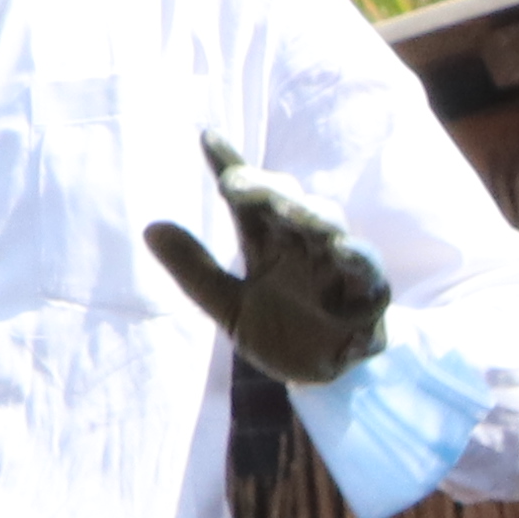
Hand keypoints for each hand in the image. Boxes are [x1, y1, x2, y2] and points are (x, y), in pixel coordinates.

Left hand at [142, 131, 394, 382]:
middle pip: (289, 204)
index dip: (230, 164)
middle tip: (235, 183)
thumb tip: (150, 228)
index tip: (207, 137)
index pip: (249, 198)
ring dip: (311, 215)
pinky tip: (341, 250)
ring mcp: (337, 268)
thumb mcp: (228, 306)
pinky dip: (358, 261)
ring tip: (288, 209)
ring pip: (330, 228)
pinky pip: (368, 275)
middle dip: (267, 189)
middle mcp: (304, 245)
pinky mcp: (367, 298)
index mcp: (269, 242)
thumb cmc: (280, 333)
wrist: (324, 380)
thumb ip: (195, 271)